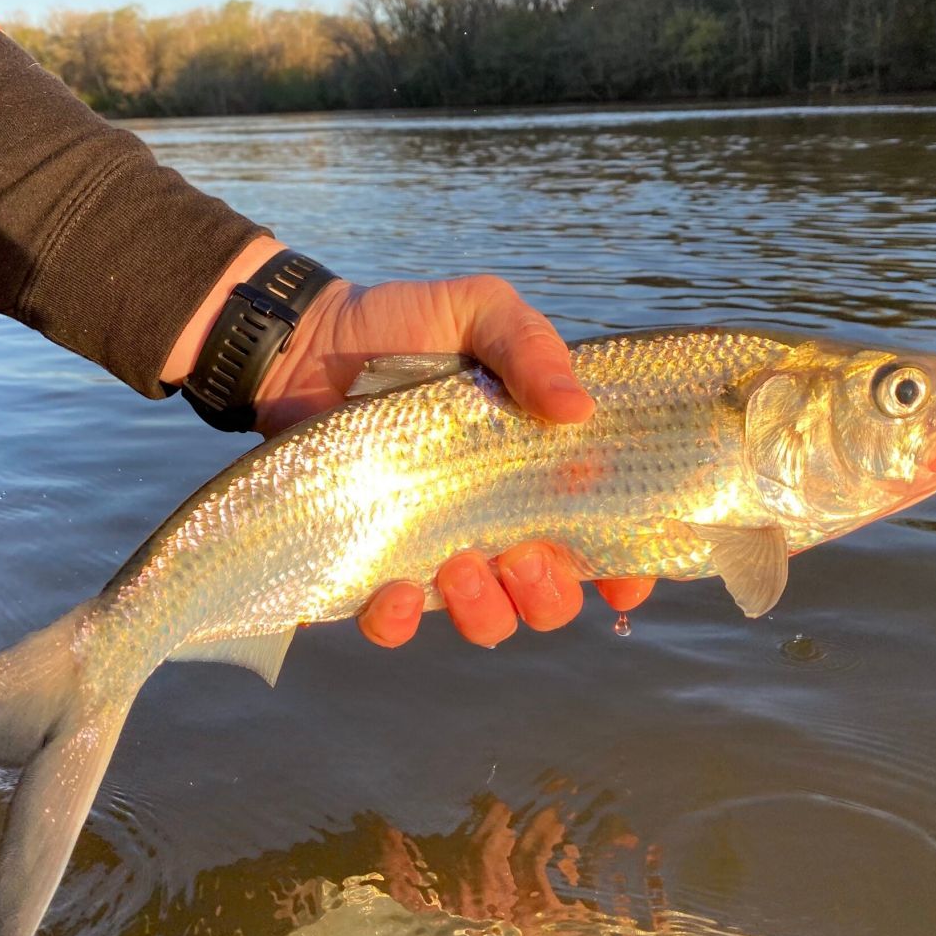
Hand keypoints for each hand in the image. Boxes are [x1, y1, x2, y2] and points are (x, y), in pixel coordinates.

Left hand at [251, 271, 656, 648]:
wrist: (309, 342)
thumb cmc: (404, 325)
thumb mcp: (479, 311)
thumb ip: (531, 346)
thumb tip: (578, 408)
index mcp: (539, 471)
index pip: (604, 538)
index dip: (626, 570)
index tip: (625, 580)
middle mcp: (498, 522)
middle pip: (550, 597)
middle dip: (551, 593)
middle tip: (524, 553)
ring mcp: (436, 549)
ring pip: (486, 620)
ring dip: (486, 611)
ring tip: (460, 565)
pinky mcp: (372, 564)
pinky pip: (393, 624)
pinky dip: (399, 622)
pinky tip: (395, 591)